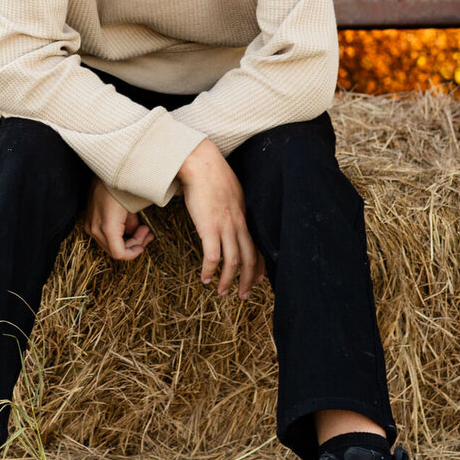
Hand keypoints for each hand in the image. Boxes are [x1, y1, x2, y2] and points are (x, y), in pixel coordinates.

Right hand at [84, 177, 153, 261]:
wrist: (105, 169)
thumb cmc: (120, 185)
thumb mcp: (133, 206)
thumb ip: (134, 224)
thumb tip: (135, 230)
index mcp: (107, 227)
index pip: (119, 253)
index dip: (133, 253)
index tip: (144, 244)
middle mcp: (95, 229)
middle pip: (115, 250)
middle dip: (133, 244)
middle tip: (147, 232)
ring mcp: (90, 225)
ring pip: (110, 243)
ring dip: (126, 238)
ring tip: (142, 227)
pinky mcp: (89, 220)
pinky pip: (104, 234)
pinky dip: (118, 232)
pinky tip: (130, 222)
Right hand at [177, 139, 264, 298]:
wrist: (200, 163)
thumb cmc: (210, 174)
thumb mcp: (229, 191)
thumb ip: (231, 206)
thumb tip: (227, 213)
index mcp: (243, 215)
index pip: (257, 246)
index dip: (259, 266)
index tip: (258, 279)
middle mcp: (238, 223)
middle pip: (250, 258)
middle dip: (249, 280)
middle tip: (244, 296)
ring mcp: (225, 226)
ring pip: (234, 261)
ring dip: (229, 280)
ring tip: (223, 293)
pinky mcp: (209, 227)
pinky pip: (212, 256)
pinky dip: (210, 270)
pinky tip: (205, 278)